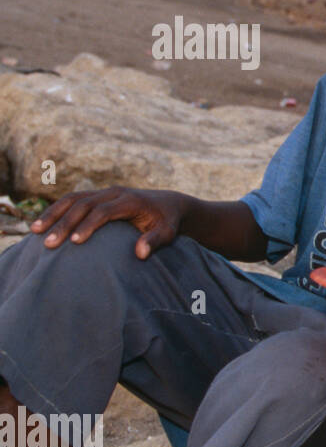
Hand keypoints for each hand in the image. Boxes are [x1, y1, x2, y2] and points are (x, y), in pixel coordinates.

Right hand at [29, 187, 186, 258]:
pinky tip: (42, 224)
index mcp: (131, 201)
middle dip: (64, 223)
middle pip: (84, 204)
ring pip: (73, 199)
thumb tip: (140, 253)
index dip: (88, 225)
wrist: (169, 204)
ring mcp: (104, 192)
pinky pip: (73, 200)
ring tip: (35, 231)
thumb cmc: (167, 222)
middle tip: (49, 243)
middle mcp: (115, 193)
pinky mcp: (97, 195)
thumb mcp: (168, 232)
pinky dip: (57, 210)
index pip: (105, 211)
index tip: (74, 241)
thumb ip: (156, 241)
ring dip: (53, 214)